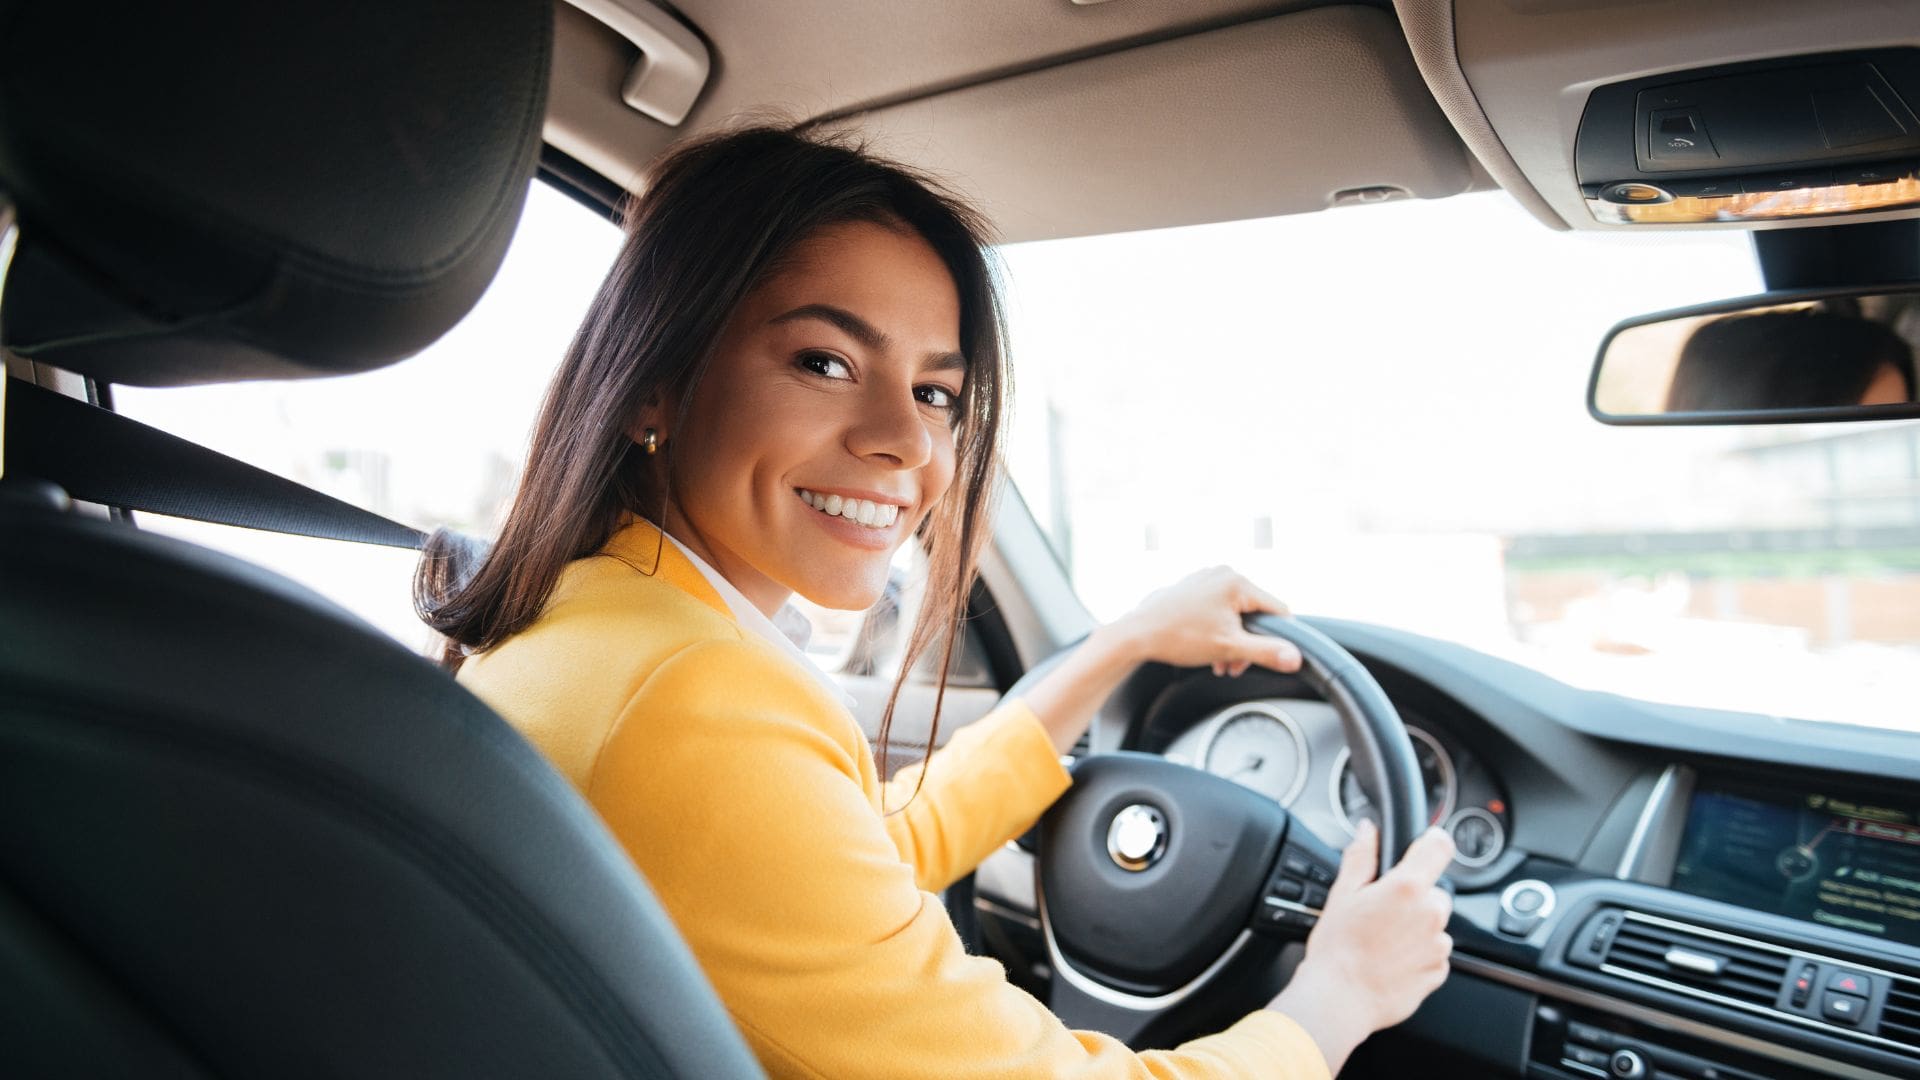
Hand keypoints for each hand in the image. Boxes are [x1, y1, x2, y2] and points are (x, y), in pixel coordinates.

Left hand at [1107, 566, 1300, 676]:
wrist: (1136, 635)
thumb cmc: (1179, 637)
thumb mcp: (1229, 648)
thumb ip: (1266, 652)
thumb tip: (1295, 658)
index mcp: (1236, 582)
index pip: (1277, 610)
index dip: (1277, 637)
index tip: (1268, 657)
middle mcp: (1222, 574)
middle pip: (1253, 614)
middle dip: (1246, 645)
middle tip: (1233, 666)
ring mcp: (1204, 579)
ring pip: (1234, 615)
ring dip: (1231, 642)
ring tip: (1219, 662)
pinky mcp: (1192, 588)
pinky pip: (1216, 610)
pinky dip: (1216, 632)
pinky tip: (1207, 650)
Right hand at [1267, 821, 1454, 1070]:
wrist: (1340, 999)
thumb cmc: (1336, 949)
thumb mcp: (1341, 893)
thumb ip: (1361, 856)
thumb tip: (1367, 830)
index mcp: (1407, 887)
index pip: (1439, 846)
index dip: (1431, 842)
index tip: (1423, 848)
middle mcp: (1430, 914)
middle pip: (1435, 890)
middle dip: (1415, 896)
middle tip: (1384, 911)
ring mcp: (1438, 945)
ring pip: (1435, 923)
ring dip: (1417, 927)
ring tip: (1384, 940)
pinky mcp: (1438, 971)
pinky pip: (1434, 953)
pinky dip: (1419, 953)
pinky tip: (1391, 959)